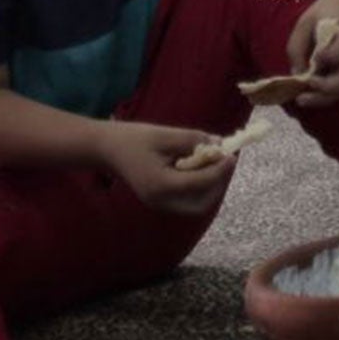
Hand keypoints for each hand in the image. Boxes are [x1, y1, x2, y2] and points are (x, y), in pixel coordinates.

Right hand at [101, 121, 235, 214]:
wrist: (106, 150)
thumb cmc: (132, 139)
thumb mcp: (165, 135)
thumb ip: (193, 140)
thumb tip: (220, 144)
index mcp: (161, 185)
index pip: (200, 182)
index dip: (220, 169)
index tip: (232, 155)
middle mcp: (161, 201)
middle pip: (201, 203)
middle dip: (217, 183)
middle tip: (225, 161)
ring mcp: (159, 204)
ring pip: (195, 204)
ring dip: (209, 186)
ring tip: (214, 163)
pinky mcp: (159, 201)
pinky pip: (186, 200)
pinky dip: (198, 187)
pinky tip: (199, 168)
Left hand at [287, 0, 338, 106]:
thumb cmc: (324, 12)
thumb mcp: (305, 22)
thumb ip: (297, 47)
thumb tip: (296, 75)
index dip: (330, 55)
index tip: (316, 58)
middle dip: (327, 86)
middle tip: (307, 86)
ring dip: (324, 98)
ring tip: (301, 100)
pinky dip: (324, 95)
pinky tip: (307, 96)